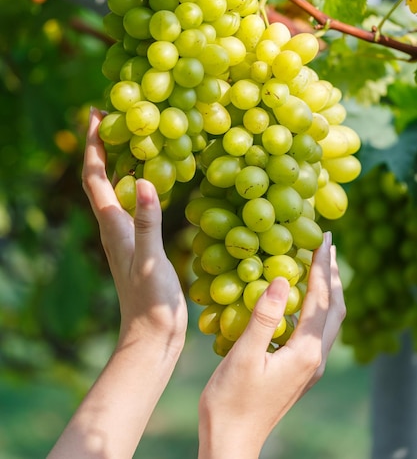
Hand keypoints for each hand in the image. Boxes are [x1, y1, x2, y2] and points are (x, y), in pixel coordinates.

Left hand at [82, 107, 187, 353]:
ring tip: (129, 139)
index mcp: (112, 225)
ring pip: (115, 189)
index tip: (97, 114)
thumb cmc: (151, 301)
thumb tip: (148, 181)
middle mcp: (114, 226)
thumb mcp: (150, 261)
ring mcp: (126, 235)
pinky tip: (152, 180)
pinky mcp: (140, 243)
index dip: (94, 144)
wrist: (152, 335)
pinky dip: (137, 183)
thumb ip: (148, 223)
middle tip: (110, 117)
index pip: (95, 176)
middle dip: (100, 146)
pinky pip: (133, 203)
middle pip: (99, 178)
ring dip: (116, 162)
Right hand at [197, 232, 344, 458]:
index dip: (322, 266)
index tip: (323, 238)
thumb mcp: (243, 355)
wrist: (231, 441)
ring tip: (319, 265)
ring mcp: (309, 367)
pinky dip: (314, 307)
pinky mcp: (300, 371)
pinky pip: (315, 331)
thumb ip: (264, 316)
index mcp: (305, 352)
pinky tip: (299, 300)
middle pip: (334, 309)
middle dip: (333, 275)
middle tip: (327, 245)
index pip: (320, 299)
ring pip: (328, 321)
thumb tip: (280, 278)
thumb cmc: (231, 400)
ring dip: (327, 290)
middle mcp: (315, 359)